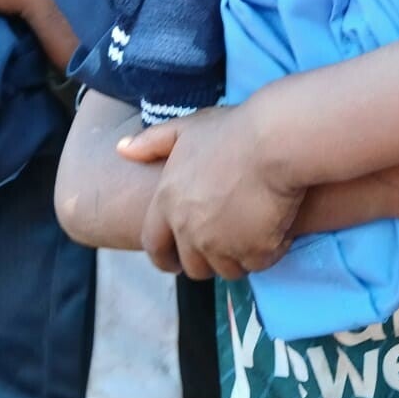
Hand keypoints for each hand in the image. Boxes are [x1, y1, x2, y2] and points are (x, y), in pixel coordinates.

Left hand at [119, 106, 302, 280]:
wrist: (276, 141)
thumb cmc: (234, 130)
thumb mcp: (188, 128)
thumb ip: (153, 141)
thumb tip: (121, 148)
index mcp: (167, 202)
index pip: (154, 245)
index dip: (164, 257)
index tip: (175, 262)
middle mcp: (188, 229)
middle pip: (194, 265)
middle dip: (208, 259)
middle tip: (226, 244)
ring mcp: (220, 244)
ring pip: (228, 269)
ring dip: (239, 257)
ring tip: (255, 233)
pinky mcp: (253, 251)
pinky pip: (259, 262)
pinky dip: (268, 251)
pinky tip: (277, 228)